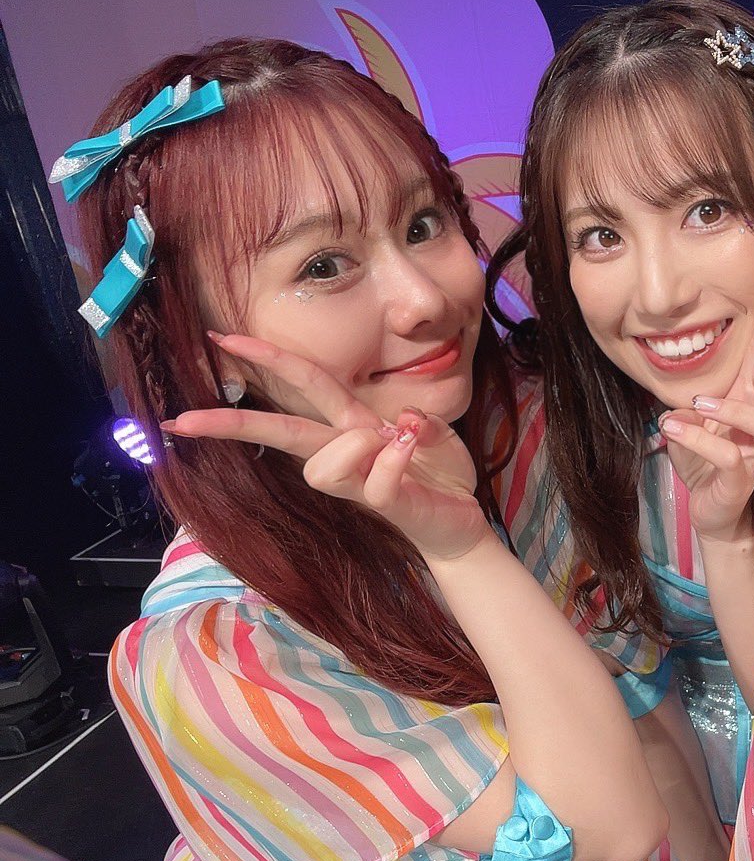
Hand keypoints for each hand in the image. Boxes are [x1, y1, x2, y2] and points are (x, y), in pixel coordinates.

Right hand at [161, 333, 489, 560]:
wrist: (460, 522)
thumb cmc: (438, 473)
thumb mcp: (434, 431)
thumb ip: (417, 418)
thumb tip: (400, 419)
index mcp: (351, 425)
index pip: (303, 386)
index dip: (267, 359)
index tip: (221, 338)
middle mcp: (347, 452)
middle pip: (281, 433)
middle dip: (234, 422)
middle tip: (185, 418)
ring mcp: (361, 481)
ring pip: (320, 467)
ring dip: (351, 444)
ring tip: (389, 440)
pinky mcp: (385, 503)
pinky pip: (376, 481)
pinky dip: (394, 460)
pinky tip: (411, 450)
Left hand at [658, 281, 753, 543]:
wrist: (710, 512)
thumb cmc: (706, 462)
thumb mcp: (692, 420)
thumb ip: (691, 402)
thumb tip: (688, 395)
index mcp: (749, 398)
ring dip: (735, 410)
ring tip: (700, 405)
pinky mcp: (743, 478)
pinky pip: (729, 454)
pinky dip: (701, 440)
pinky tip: (673, 430)